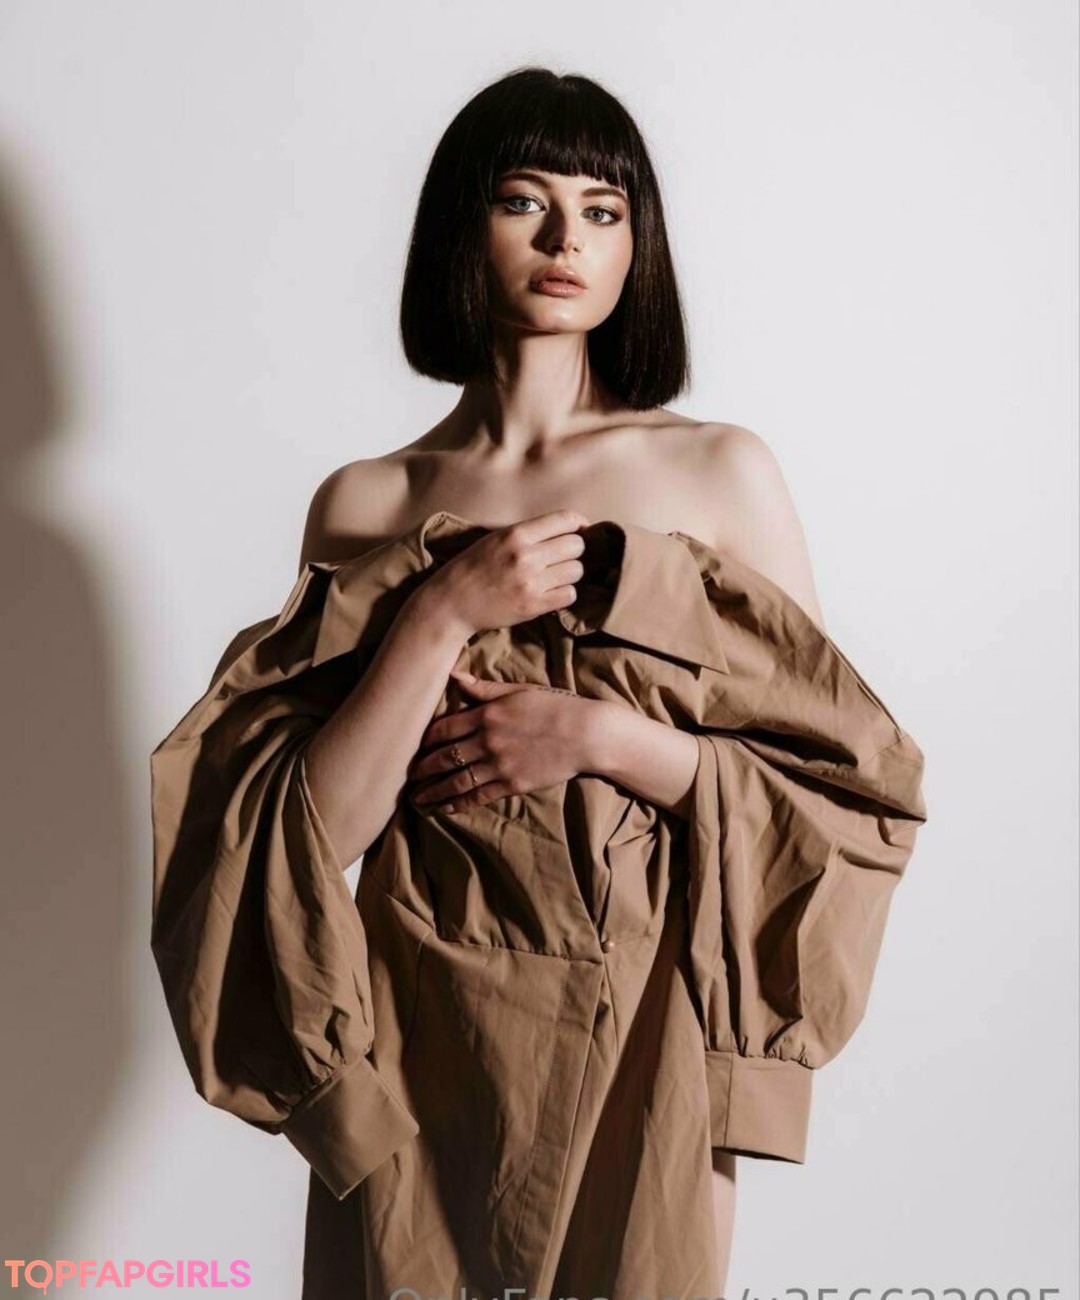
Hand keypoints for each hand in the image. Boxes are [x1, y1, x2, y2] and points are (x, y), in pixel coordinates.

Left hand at [406, 670, 597, 812]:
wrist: (586, 734)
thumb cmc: (555, 707)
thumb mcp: (518, 691)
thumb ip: (484, 688)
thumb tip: (455, 676)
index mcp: (487, 715)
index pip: (444, 728)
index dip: (426, 739)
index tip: (415, 746)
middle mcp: (487, 741)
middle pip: (444, 757)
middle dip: (422, 768)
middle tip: (407, 777)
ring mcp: (499, 765)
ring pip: (457, 781)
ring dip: (434, 791)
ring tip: (418, 798)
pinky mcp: (512, 784)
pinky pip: (479, 796)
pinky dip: (459, 803)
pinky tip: (446, 808)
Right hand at [421, 509, 588, 638]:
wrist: (452, 601)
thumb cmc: (475, 566)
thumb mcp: (497, 537)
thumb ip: (530, 532)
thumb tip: (570, 527)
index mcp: (516, 534)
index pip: (565, 520)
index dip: (579, 525)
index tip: (581, 531)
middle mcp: (526, 556)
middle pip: (576, 546)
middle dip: (573, 551)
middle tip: (561, 558)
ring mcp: (531, 582)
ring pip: (577, 571)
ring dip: (570, 574)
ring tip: (554, 576)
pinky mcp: (533, 606)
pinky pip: (569, 595)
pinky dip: (564, 593)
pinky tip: (551, 592)